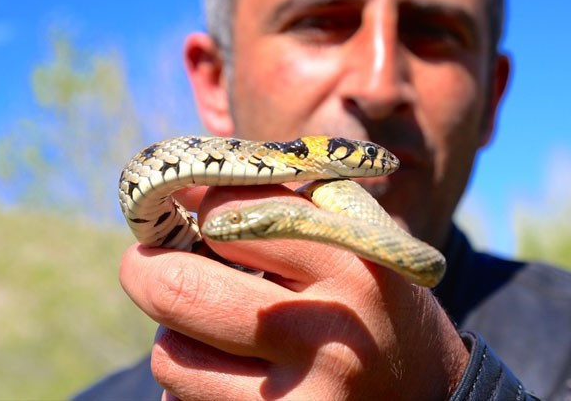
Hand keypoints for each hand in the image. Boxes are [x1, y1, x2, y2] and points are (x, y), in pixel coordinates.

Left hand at [120, 185, 468, 399]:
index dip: (195, 203)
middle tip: (144, 261)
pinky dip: (193, 380)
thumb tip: (184, 190)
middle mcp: (327, 334)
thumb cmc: (375, 300)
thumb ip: (284, 204)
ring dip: (176, 333)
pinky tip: (232, 369)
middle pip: (178, 290)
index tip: (185, 204)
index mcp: (352, 263)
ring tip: (209, 326)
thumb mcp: (355, 237)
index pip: (232, 215)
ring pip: (172, 357)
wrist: (427, 394)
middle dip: (143, 267)